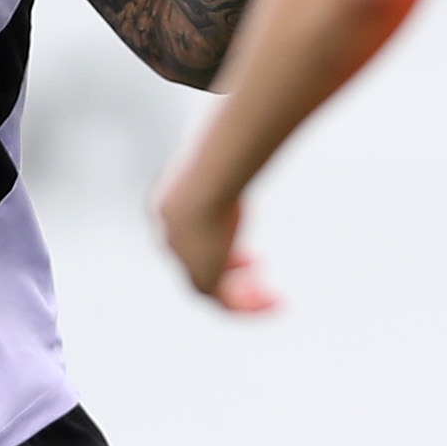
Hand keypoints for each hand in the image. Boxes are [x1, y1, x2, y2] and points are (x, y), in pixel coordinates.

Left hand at [156, 157, 276, 313]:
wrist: (206, 181)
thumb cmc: (221, 158)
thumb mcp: (225, 155)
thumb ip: (232, 154)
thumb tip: (248, 138)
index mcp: (169, 209)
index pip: (189, 231)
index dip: (215, 235)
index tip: (243, 235)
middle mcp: (171, 239)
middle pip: (196, 262)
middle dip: (228, 267)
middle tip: (259, 265)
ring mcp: (184, 262)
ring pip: (212, 289)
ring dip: (243, 294)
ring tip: (274, 295)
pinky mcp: (201, 279)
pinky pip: (226, 304)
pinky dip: (251, 307)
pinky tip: (277, 302)